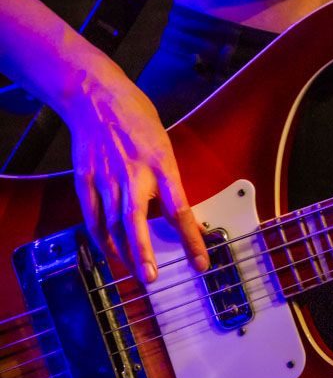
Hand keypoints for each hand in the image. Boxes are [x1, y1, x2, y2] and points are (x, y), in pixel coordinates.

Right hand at [66, 62, 209, 282]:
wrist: (96, 98)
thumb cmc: (136, 118)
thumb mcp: (164, 145)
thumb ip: (169, 181)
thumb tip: (181, 215)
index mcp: (160, 163)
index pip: (180, 209)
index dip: (192, 239)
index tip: (200, 262)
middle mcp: (132, 174)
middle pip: (137, 222)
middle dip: (145, 254)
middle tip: (152, 278)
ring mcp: (105, 178)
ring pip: (113, 225)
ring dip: (124, 253)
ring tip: (136, 272)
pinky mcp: (85, 180)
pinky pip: (93, 218)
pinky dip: (101, 239)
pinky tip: (111, 252)